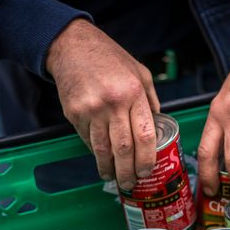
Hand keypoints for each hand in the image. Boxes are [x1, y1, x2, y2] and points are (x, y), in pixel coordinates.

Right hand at [46, 19, 159, 189]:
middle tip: (131, 183)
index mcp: (133, 92)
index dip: (147, 159)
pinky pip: (87, 140)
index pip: (145, 135)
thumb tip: (158, 124)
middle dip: (128, 171)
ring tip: (114, 178)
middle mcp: (113, 103)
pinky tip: (101, 159)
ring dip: (109, 168)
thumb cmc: (109, 58)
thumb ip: (150, 99)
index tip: (147, 171)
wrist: (72, 46)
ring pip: (103, 149)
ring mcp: (91, 109)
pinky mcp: (74, 113)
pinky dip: (96, 153)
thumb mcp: (140, 72)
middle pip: (124, 148)